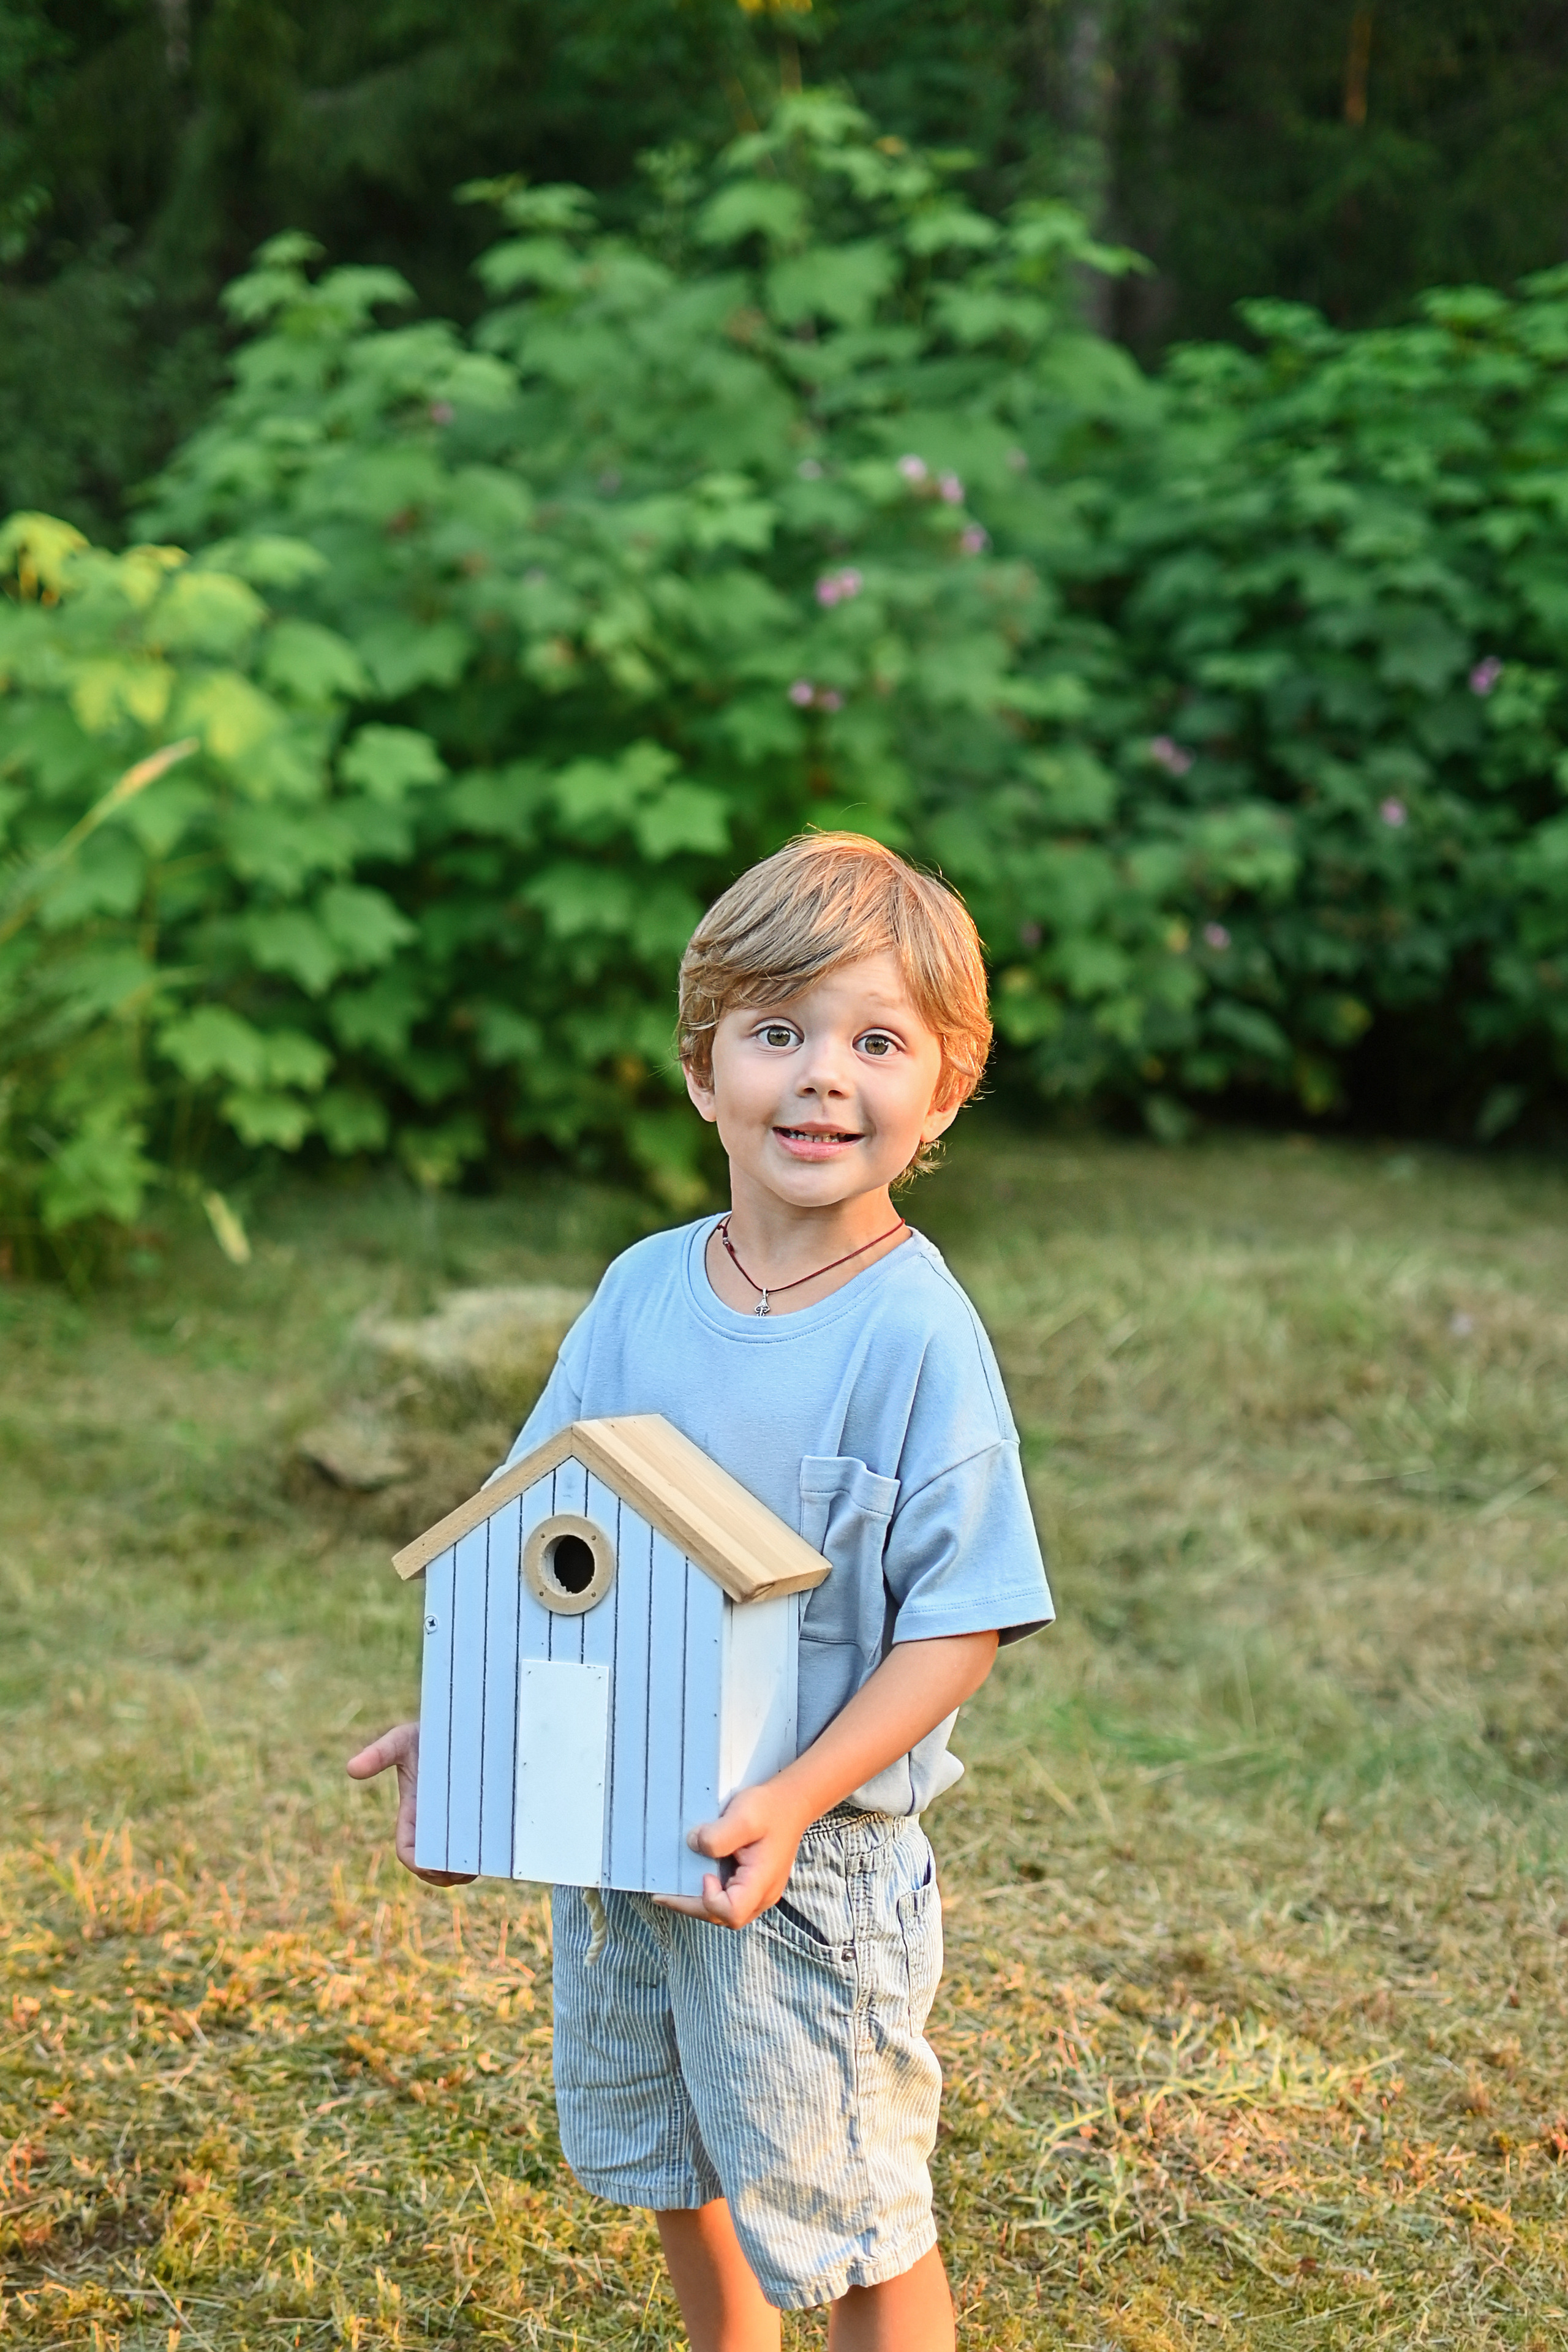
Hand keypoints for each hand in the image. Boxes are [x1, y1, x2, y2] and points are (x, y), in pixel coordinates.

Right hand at [346, 1722, 475, 1885]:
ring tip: (478, 1868)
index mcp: (413, 1814)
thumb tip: (351, 1769)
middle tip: (462, 1873)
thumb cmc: (428, 1732)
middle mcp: (434, 1823)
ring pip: (457, 1861)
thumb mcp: (401, 1741)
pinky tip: (494, 1855)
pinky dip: (483, 1857)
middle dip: (445, 1874)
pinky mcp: (480, 1816)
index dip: (417, 1864)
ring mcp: (456, 1822)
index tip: (430, 1866)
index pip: (409, 1852)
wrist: (460, 1721)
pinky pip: (479, 1847)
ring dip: (466, 1871)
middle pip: (434, 1865)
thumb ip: (379, 1754)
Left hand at [654, 1777, 809, 1929]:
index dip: (710, 1901)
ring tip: (673, 1890)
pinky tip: (692, 1880)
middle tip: (664, 1894)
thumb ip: (718, 1835)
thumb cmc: (769, 1809)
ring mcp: (759, 1893)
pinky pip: (729, 1900)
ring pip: (725, 1913)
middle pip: (724, 1918)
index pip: (732, 1912)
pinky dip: (708, 1895)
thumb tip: (693, 1845)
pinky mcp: (753, 1886)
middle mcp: (762, 1895)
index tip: (704, 1875)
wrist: (791, 1804)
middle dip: (692, 1907)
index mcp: (762, 1882)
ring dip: (698, 1904)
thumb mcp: (744, 1816)